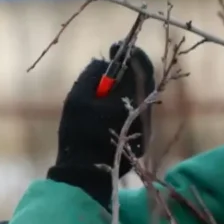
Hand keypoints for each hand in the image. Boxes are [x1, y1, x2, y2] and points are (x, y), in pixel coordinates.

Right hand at [47, 42, 155, 208]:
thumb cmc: (77, 136)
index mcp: (133, 102)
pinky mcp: (142, 141)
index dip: (131, 53)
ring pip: (140, 99)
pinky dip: (123, 105)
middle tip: (107, 66)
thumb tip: (103, 63)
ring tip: (101, 93)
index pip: (142, 68)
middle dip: (126, 71)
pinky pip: (135, 114)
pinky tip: (104, 112)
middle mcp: (146, 115)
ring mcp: (146, 130)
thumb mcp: (76, 99)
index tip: (115, 46)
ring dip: (124, 89)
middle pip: (143, 82)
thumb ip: (91, 75)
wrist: (83, 176)